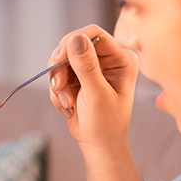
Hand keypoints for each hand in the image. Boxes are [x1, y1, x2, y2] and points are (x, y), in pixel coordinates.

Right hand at [48, 25, 143, 180]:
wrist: (99, 147)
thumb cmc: (106, 125)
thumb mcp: (97, 95)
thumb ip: (87, 66)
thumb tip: (75, 39)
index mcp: (122, 58)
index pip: (94, 34)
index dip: (72, 41)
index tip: (58, 58)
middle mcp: (108, 59)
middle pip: (73, 45)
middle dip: (61, 68)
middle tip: (59, 86)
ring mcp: (93, 68)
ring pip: (62, 61)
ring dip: (59, 83)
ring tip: (68, 103)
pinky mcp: (79, 77)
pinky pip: (58, 74)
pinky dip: (58, 91)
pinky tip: (70, 106)